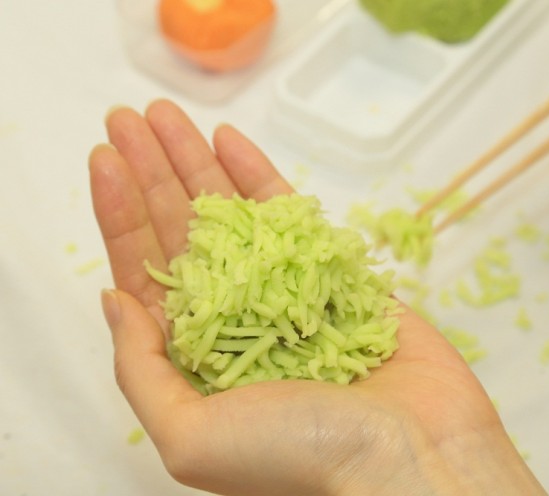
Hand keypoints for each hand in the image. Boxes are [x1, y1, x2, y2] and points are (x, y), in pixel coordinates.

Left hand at [89, 100, 544, 495]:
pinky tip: (230, 142)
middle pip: (183, 234)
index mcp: (199, 358)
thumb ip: (142, 372)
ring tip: (167, 117)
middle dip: (152, 175)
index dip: (120, 216)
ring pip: (232, 216)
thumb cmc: (302, 457)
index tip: (104, 159)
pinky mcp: (335, 274)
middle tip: (128, 118)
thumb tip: (115, 301)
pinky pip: (291, 216)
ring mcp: (286, 291)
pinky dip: (260, 177)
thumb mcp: (192, 437)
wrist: (412, 456)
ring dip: (197, 164)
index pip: (146, 274)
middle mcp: (237, 319)